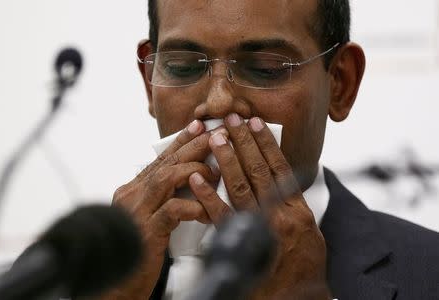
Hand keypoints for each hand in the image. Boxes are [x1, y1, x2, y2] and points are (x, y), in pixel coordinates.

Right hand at [99, 120, 219, 299]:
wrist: (115, 285)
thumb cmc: (136, 252)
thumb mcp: (149, 219)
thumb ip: (163, 200)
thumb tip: (190, 185)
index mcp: (133, 191)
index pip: (160, 160)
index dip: (181, 141)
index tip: (198, 126)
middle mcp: (132, 196)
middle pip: (166, 163)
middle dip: (193, 146)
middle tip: (215, 135)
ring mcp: (137, 212)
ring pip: (166, 179)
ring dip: (194, 171)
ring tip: (214, 173)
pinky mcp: (145, 231)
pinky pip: (172, 210)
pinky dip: (192, 206)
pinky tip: (204, 210)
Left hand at [188, 114, 330, 299]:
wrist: (294, 297)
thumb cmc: (303, 267)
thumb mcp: (310, 232)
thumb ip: (294, 205)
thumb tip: (282, 178)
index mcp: (297, 210)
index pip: (279, 168)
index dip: (266, 143)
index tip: (254, 123)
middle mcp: (279, 215)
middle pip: (258, 170)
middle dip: (243, 143)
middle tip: (231, 120)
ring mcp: (258, 228)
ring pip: (240, 186)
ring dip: (226, 160)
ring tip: (215, 137)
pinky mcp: (238, 243)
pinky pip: (220, 216)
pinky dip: (208, 195)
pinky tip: (198, 178)